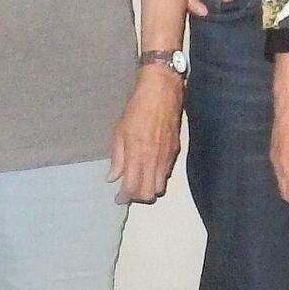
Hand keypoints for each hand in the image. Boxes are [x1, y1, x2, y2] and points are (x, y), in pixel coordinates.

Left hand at [109, 67, 184, 203]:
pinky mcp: (175, 151)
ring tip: (140, 182)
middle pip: (148, 194)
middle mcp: (153, 160)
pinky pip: (167, 174)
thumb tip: (113, 177)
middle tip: (129, 191)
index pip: (132, 188)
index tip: (118, 197)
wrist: (161, 92)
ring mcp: (166, 157)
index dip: (124, 197)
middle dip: (137, 197)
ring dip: (149, 189)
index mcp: (136, 154)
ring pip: (160, 187)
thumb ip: (117, 157)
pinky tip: (150, 169)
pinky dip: (158, 177)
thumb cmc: (136, 108)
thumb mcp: (119, 130)